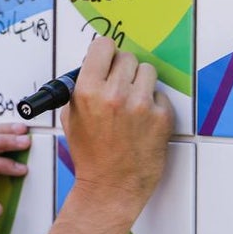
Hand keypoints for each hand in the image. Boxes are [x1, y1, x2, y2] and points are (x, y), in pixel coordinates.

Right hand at [59, 38, 173, 206]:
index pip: (102, 47)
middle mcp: (114, 94)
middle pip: (127, 57)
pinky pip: (160, 95)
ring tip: (132, 103)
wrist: (111, 186)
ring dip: (140, 83)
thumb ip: (80, 90)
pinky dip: (153, 103)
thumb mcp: (71, 119)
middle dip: (122, 70)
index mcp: (88, 92)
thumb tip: (93, 68)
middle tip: (119, 86)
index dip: (104, 53)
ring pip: (147, 71)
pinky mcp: (161, 116)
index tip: (106, 58)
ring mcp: (140, 105)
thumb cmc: (91, 157)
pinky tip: (142, 119)